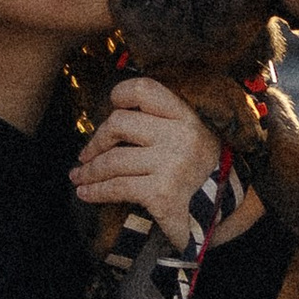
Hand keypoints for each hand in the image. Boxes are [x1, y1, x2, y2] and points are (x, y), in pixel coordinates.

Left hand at [70, 76, 222, 244]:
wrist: (220, 209)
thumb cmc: (196, 167)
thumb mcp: (189, 133)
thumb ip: (159, 119)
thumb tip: (111, 116)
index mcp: (186, 116)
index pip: (144, 89)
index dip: (120, 94)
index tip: (110, 107)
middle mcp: (180, 136)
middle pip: (119, 123)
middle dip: (96, 141)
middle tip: (85, 155)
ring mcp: (171, 165)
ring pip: (113, 160)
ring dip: (89, 170)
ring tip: (78, 177)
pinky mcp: (161, 194)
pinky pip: (117, 187)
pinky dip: (95, 191)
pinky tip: (86, 193)